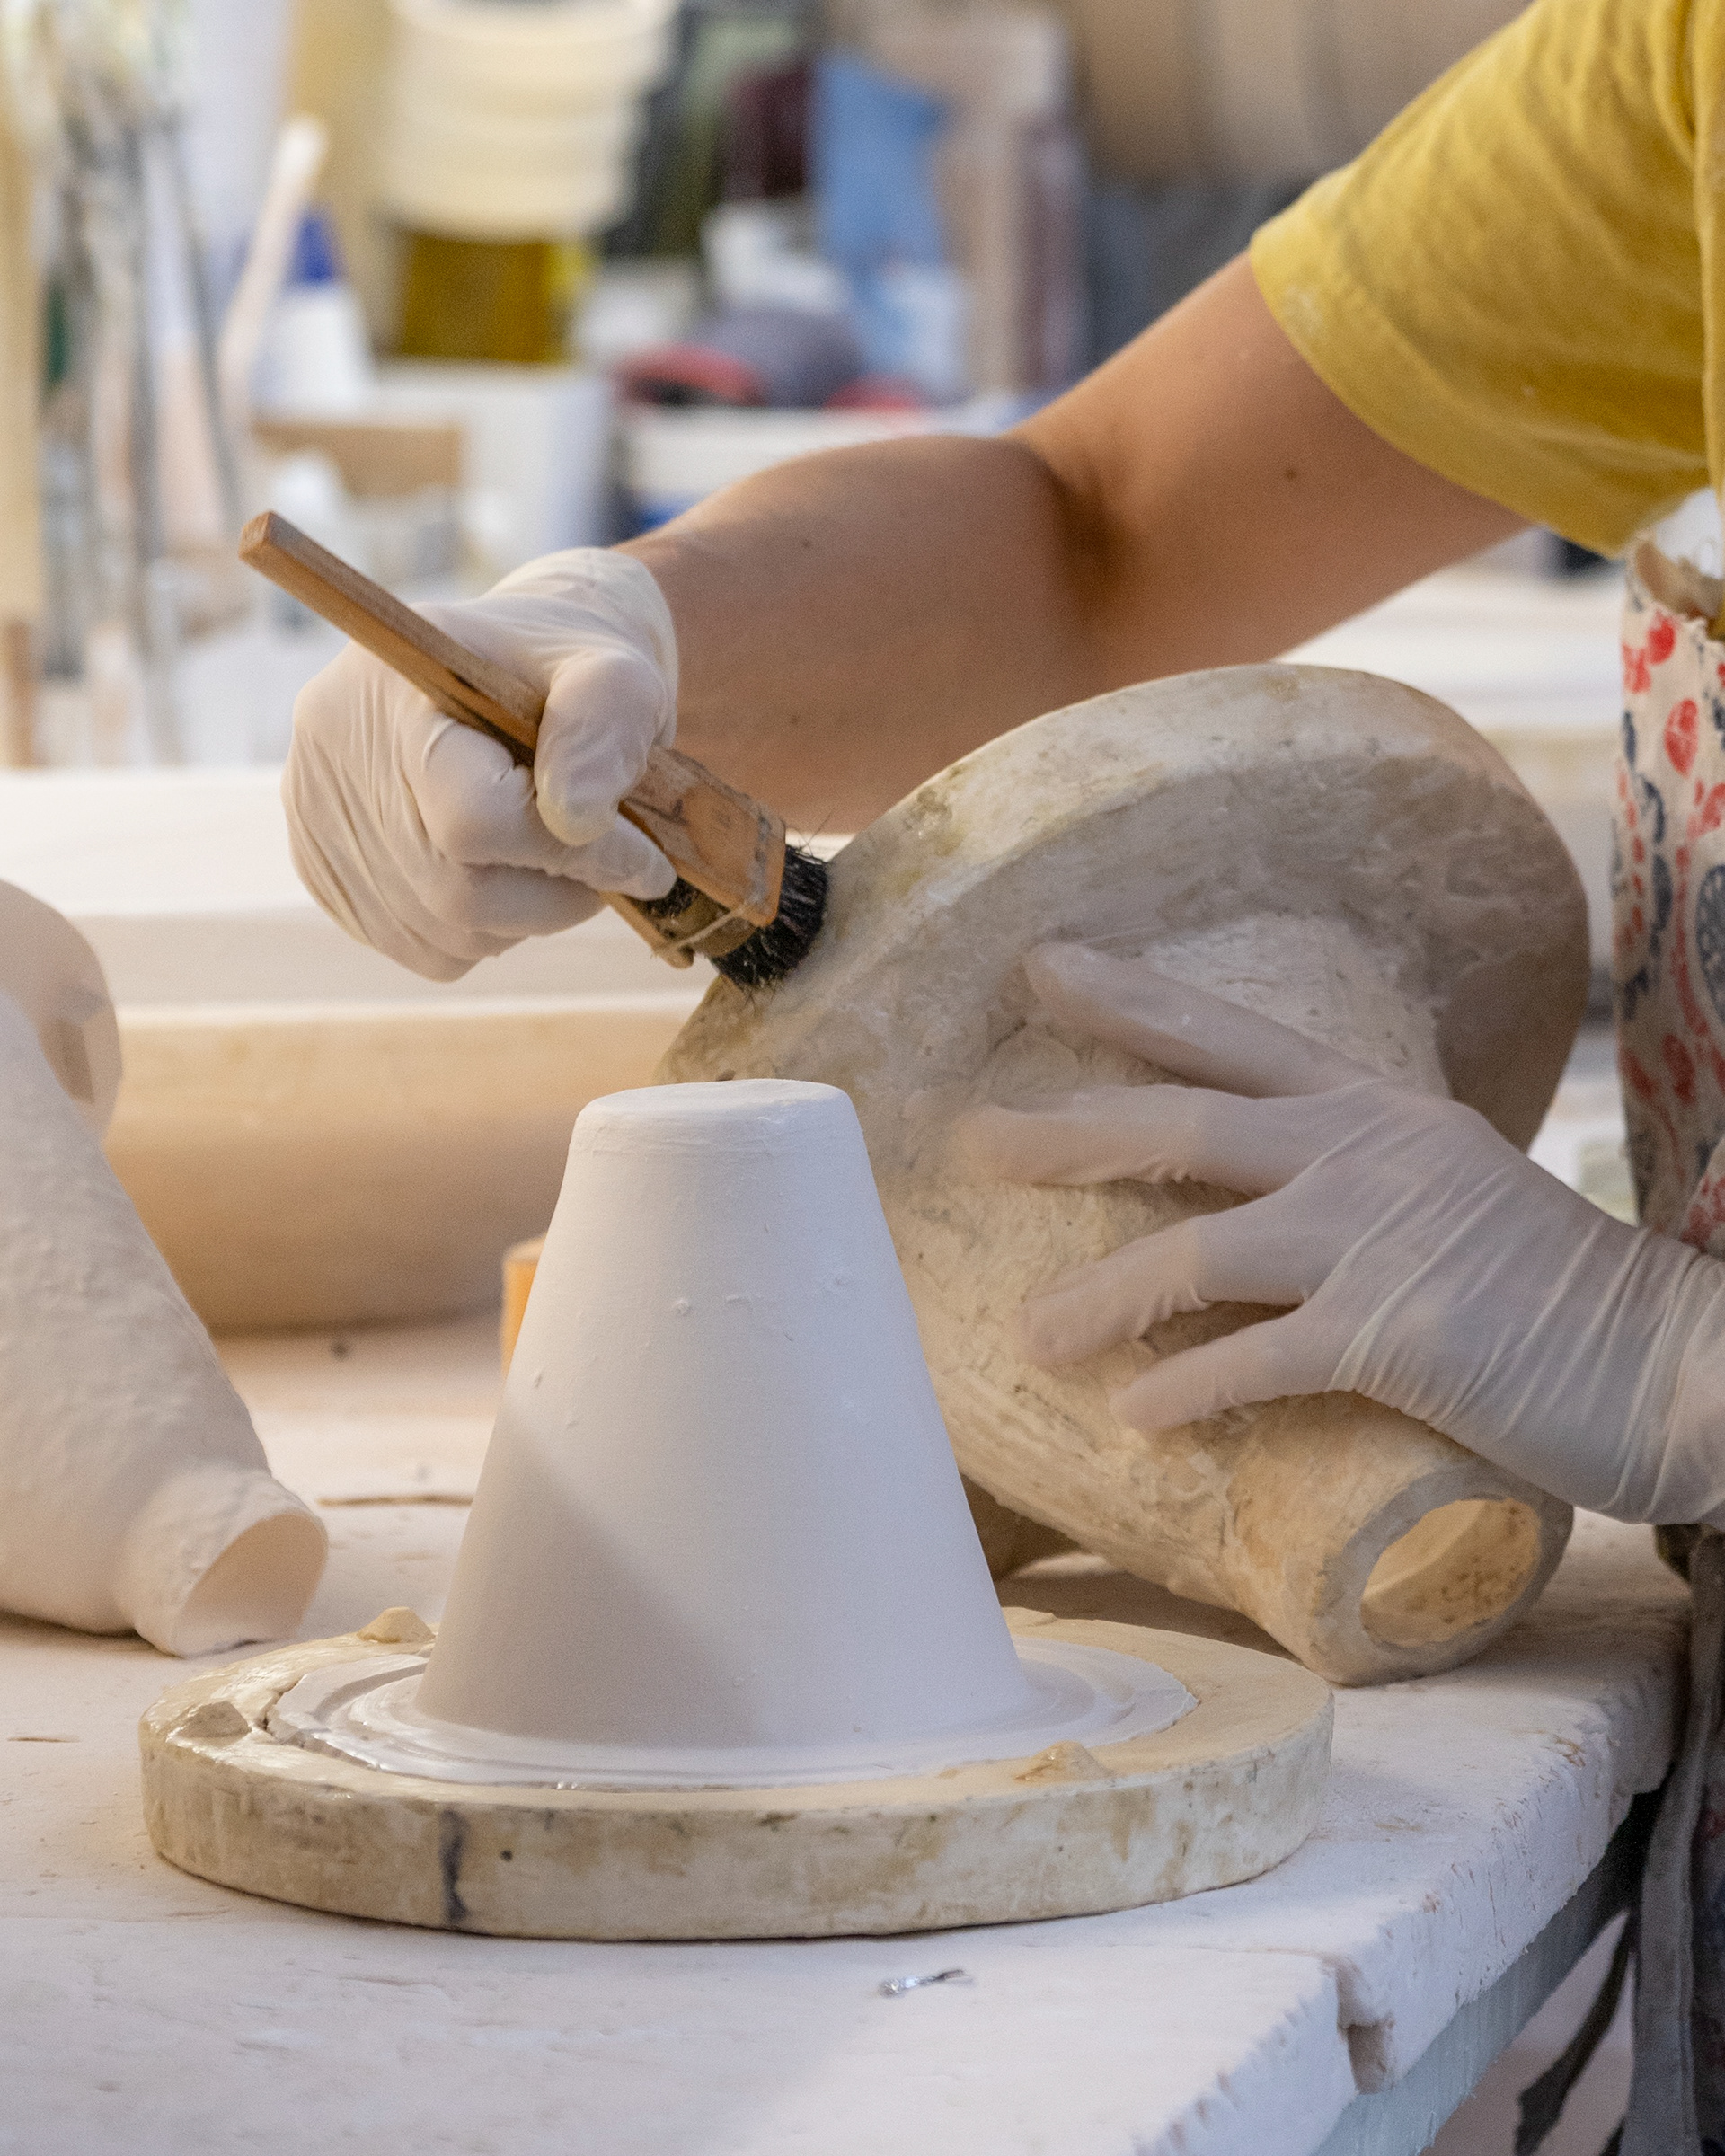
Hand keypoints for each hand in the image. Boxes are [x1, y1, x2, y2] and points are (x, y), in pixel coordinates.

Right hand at [284, 549, 678, 980]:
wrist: (515, 671)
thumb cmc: (570, 671)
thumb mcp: (615, 674)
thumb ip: (606, 729)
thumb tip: (580, 819)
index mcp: (397, 681)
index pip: (472, 817)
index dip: (571, 856)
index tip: (643, 858)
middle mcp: (331, 746)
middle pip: (454, 890)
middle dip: (556, 894)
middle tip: (608, 864)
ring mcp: (313, 813)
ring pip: (443, 933)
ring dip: (527, 916)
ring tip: (555, 854)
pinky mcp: (322, 869)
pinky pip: (424, 948)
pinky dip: (486, 930)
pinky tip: (505, 867)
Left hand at [959, 942, 1724, 1524]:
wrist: (1672, 1360)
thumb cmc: (1551, 1290)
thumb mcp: (1449, 1193)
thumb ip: (1358, 1182)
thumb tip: (1263, 1208)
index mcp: (1375, 1112)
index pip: (1234, 1036)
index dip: (1134, 997)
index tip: (1042, 966)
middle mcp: (1363, 1154)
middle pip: (1182, 1121)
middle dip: (1067, 1129)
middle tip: (971, 1138)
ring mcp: (1374, 1239)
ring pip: (1195, 1251)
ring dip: (1100, 1296)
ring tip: (1031, 1338)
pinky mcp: (1390, 1335)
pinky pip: (1254, 1362)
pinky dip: (1185, 1390)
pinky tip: (1135, 1417)